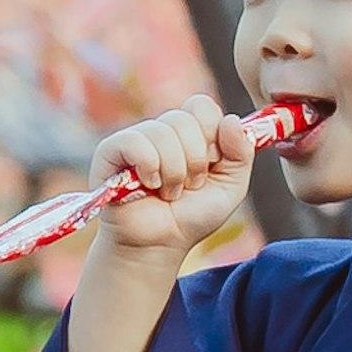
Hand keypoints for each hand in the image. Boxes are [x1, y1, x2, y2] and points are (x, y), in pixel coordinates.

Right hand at [77, 104, 263, 268]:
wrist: (160, 245)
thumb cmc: (191, 217)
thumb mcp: (231, 187)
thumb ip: (241, 153)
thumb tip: (232, 120)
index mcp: (189, 132)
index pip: (202, 106)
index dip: (211, 135)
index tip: (210, 164)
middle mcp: (161, 131)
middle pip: (184, 118)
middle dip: (195, 160)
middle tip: (189, 186)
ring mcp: (135, 139)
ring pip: (162, 132)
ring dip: (174, 172)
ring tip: (169, 192)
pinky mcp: (110, 151)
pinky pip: (135, 141)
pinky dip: (149, 166)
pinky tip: (148, 185)